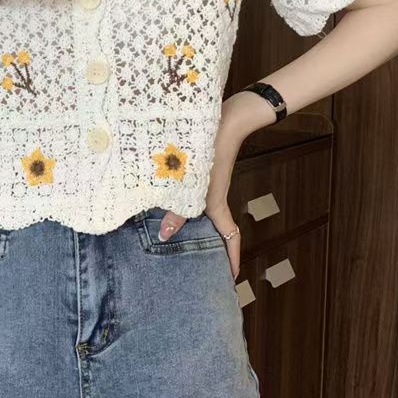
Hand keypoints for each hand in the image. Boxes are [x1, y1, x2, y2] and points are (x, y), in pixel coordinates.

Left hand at [157, 100, 249, 280]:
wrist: (224, 119)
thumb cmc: (210, 149)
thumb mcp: (191, 183)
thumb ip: (176, 210)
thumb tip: (164, 236)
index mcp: (216, 204)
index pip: (231, 238)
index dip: (233, 259)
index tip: (232, 278)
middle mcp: (214, 197)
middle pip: (216, 229)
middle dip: (212, 248)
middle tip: (200, 264)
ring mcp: (207, 185)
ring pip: (202, 213)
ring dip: (194, 227)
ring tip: (177, 240)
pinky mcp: (199, 172)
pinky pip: (192, 197)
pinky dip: (183, 206)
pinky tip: (165, 204)